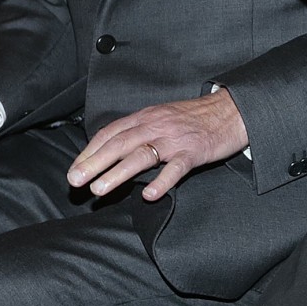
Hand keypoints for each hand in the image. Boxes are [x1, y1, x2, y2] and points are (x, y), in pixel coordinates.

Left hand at [67, 92, 248, 200]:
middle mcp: (156, 125)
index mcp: (146, 117)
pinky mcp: (194, 152)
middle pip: (119, 144)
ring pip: (141, 156)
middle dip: (94, 163)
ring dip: (117, 173)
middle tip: (75, 181)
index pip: (110, 133)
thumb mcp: (162, 116)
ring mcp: (175, 139)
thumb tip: (112, 148)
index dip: (89, 151)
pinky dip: (161, 181)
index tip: (74, 169)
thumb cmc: (195, 117)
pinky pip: (175, 168)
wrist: (232, 110)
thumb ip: (139, 130)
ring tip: (99, 190)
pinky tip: (148, 195)